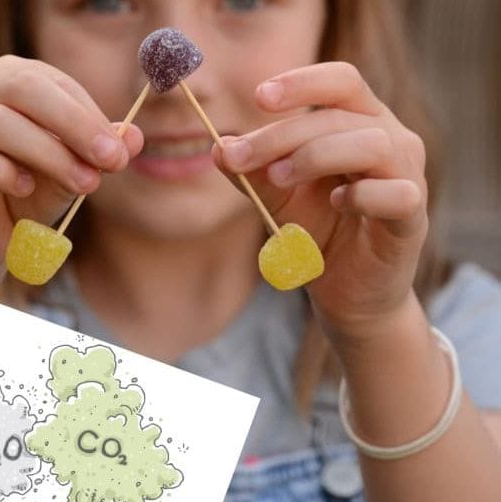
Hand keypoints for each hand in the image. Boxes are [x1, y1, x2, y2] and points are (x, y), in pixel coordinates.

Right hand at [0, 55, 142, 296]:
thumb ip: (94, 155)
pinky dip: (0, 170)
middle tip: (110, 159)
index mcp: (6, 82)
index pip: (51, 82)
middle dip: (75, 124)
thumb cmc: (22, 199)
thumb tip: (135, 137)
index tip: (120, 151)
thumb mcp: (66, 175)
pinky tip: (25, 187)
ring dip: (48, 153)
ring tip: (82, 183)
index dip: (90, 114)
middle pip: (23, 88)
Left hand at [213, 61, 427, 339]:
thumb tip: (219, 147)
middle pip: (339, 116)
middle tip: (240, 157)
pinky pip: (397, 194)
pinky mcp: (412, 218)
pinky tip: (338, 204)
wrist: (346, 290)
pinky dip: (363, 196)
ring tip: (279, 178)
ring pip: (372, 144)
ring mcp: (407, 176)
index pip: (340, 81)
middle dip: (282, 134)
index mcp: (359, 123)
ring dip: (317, 155)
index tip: (258, 96)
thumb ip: (253, 173)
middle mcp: (391, 140)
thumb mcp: (277, 198)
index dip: (302, 82)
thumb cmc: (317, 231)